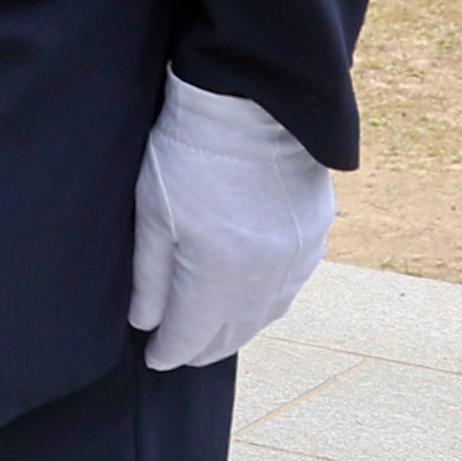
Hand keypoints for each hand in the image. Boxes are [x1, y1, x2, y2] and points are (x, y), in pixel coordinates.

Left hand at [126, 75, 335, 369]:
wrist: (253, 103)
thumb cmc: (190, 152)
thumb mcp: (153, 213)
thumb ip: (149, 277)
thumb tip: (147, 323)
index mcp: (218, 274)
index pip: (190, 335)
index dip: (169, 351)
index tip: (153, 357)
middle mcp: (263, 277)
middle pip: (231, 334)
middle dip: (201, 347)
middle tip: (180, 350)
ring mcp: (295, 259)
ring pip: (263, 317)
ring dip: (236, 330)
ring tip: (212, 332)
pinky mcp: (314, 238)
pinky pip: (288, 288)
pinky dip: (264, 303)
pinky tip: (248, 299)